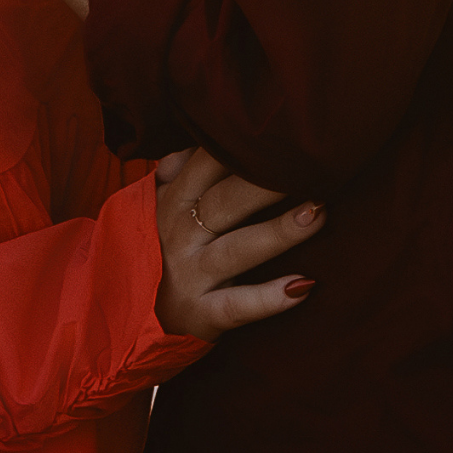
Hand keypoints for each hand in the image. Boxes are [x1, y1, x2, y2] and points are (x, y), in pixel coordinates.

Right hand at [153, 148, 319, 340]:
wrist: (135, 319)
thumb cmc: (160, 253)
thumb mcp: (157, 208)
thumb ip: (178, 172)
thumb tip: (198, 139)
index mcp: (173, 203)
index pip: (205, 165)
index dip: (240, 147)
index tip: (282, 133)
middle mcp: (179, 235)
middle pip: (225, 202)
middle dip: (266, 183)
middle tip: (311, 166)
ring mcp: (190, 276)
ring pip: (238, 249)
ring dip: (278, 232)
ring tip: (318, 213)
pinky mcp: (202, 314)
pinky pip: (237, 306)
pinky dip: (268, 299)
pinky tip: (302, 286)